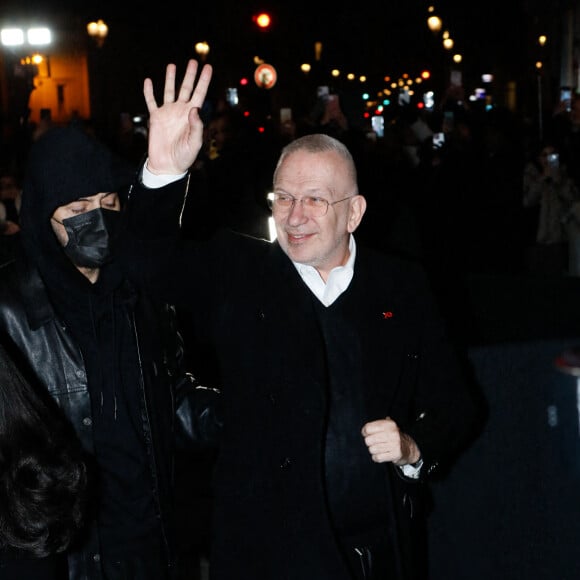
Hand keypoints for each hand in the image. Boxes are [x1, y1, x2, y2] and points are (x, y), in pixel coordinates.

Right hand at [143, 59, 212, 174]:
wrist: (167, 165)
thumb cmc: (184, 157)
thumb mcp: (194, 143)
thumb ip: (196, 126)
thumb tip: (194, 108)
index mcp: (192, 116)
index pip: (199, 94)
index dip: (204, 81)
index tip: (208, 68)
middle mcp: (180, 111)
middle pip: (186, 88)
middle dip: (190, 75)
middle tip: (194, 61)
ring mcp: (168, 113)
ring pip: (169, 91)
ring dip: (170, 79)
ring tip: (172, 65)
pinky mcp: (155, 118)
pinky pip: (151, 102)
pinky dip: (149, 92)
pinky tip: (148, 81)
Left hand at [361, 416, 420, 465]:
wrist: (408, 448)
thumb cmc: (393, 436)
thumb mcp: (387, 427)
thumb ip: (376, 425)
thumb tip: (365, 429)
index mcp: (389, 424)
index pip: (368, 428)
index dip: (365, 432)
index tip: (367, 434)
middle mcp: (392, 433)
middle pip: (368, 440)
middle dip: (369, 443)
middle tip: (374, 443)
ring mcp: (395, 444)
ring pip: (372, 449)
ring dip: (373, 450)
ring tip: (378, 449)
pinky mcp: (395, 454)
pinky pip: (377, 457)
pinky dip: (376, 457)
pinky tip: (381, 455)